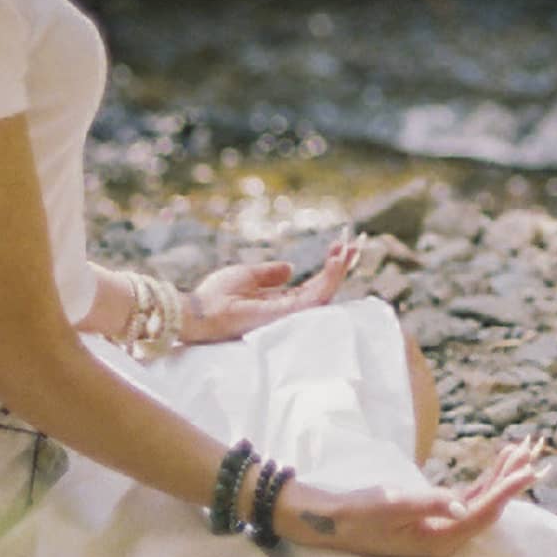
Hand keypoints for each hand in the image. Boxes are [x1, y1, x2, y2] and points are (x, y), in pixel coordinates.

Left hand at [182, 233, 360, 344]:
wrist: (201, 310)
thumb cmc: (217, 295)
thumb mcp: (247, 276)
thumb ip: (270, 273)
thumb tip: (289, 267)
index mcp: (280, 302)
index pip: (312, 285)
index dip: (327, 267)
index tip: (338, 245)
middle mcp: (289, 310)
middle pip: (323, 289)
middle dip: (341, 267)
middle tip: (355, 243)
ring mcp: (289, 314)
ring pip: (325, 293)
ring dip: (339, 271)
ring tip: (350, 248)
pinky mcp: (286, 314)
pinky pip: (315, 297)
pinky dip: (329, 279)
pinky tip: (336, 260)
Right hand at [280, 435, 546, 556]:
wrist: (333, 520)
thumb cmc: (358, 512)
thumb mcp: (389, 504)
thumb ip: (426, 503)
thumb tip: (461, 505)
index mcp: (440, 538)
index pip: (483, 512)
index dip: (507, 490)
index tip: (528, 469)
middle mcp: (447, 537)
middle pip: (488, 507)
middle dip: (510, 480)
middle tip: (533, 453)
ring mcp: (441, 528)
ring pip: (481, 502)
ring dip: (500, 478)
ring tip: (520, 453)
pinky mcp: (433, 518)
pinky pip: (468, 499)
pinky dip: (484, 481)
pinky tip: (495, 468)